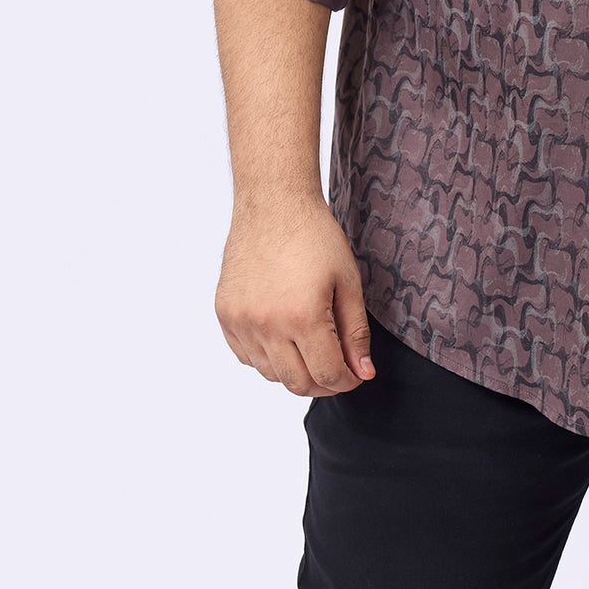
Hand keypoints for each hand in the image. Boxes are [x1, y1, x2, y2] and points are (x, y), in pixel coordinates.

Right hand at [215, 194, 377, 395]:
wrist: (274, 205)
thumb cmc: (315, 237)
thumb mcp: (348, 281)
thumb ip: (356, 333)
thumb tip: (364, 373)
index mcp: (302, 316)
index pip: (326, 374)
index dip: (347, 380)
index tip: (356, 373)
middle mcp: (266, 325)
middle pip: (296, 382)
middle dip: (323, 383)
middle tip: (338, 367)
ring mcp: (240, 321)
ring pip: (269, 373)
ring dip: (294, 370)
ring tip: (312, 347)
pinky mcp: (225, 314)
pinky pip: (246, 355)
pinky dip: (266, 357)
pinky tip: (283, 336)